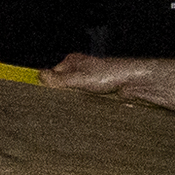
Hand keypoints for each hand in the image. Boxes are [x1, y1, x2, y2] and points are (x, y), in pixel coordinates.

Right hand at [45, 52, 174, 103]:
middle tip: (54, 109)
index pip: (51, 75)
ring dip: (72, 104)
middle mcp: (79, 70)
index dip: (46, 87)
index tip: (40, 99)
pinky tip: (81, 112)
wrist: (134, 82)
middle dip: (59, 97)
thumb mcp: (80, 78)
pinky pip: (83, 102)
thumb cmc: (111, 74)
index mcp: (72, 61)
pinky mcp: (96, 92)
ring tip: (69, 112)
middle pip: (61, 87)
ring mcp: (87, 82)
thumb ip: (59, 80)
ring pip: (72, 96)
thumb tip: (40, 76)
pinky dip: (82, 107)